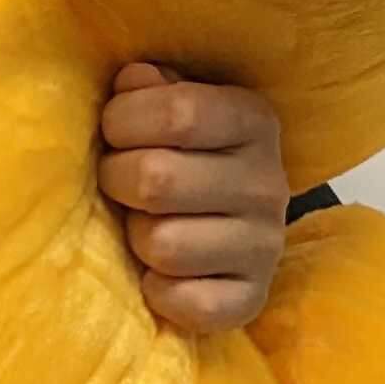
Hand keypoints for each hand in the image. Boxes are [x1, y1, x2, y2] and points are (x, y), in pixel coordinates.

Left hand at [97, 63, 289, 335]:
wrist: (228, 225)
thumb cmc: (179, 152)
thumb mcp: (170, 104)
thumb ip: (147, 88)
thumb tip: (132, 81)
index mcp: (253, 120)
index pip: (178, 112)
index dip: (123, 121)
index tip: (114, 131)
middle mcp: (270, 182)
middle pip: (156, 180)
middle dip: (116, 180)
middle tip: (120, 183)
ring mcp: (267, 245)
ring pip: (162, 245)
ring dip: (136, 238)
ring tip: (146, 224)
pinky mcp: (252, 299)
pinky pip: (184, 302)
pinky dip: (159, 291)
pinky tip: (161, 273)